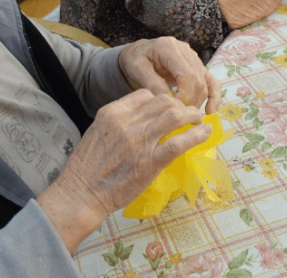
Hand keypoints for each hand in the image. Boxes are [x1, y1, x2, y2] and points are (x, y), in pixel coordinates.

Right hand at [53, 90, 209, 222]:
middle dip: (180, 104)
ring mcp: (140, 141)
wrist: (81, 192)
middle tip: (188, 112)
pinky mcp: (151, 162)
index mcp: (112, 113)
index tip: (168, 107)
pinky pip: (178, 143)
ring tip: (198, 119)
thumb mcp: (97, 132)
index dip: (161, 99)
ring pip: (175, 116)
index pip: (145, 95)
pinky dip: (196, 135)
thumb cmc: (86, 166)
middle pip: (163, 101)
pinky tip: (204, 133)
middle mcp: (128, 122)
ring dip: (192, 115)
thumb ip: (117, 122)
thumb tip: (139, 119)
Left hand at [118, 37, 219, 113]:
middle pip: (197, 79)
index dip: (183, 94)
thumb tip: (170, 101)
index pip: (185, 73)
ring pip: (205, 82)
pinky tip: (210, 110)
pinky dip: (214, 96)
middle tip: (179, 116)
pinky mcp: (198, 66)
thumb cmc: (135, 59)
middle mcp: (184, 50)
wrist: (139, 52)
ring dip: (199, 101)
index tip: (175, 109)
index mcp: (168, 47)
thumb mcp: (137, 69)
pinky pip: (211, 81)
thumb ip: (152, 83)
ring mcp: (193, 57)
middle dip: (190, 101)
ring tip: (187, 115)